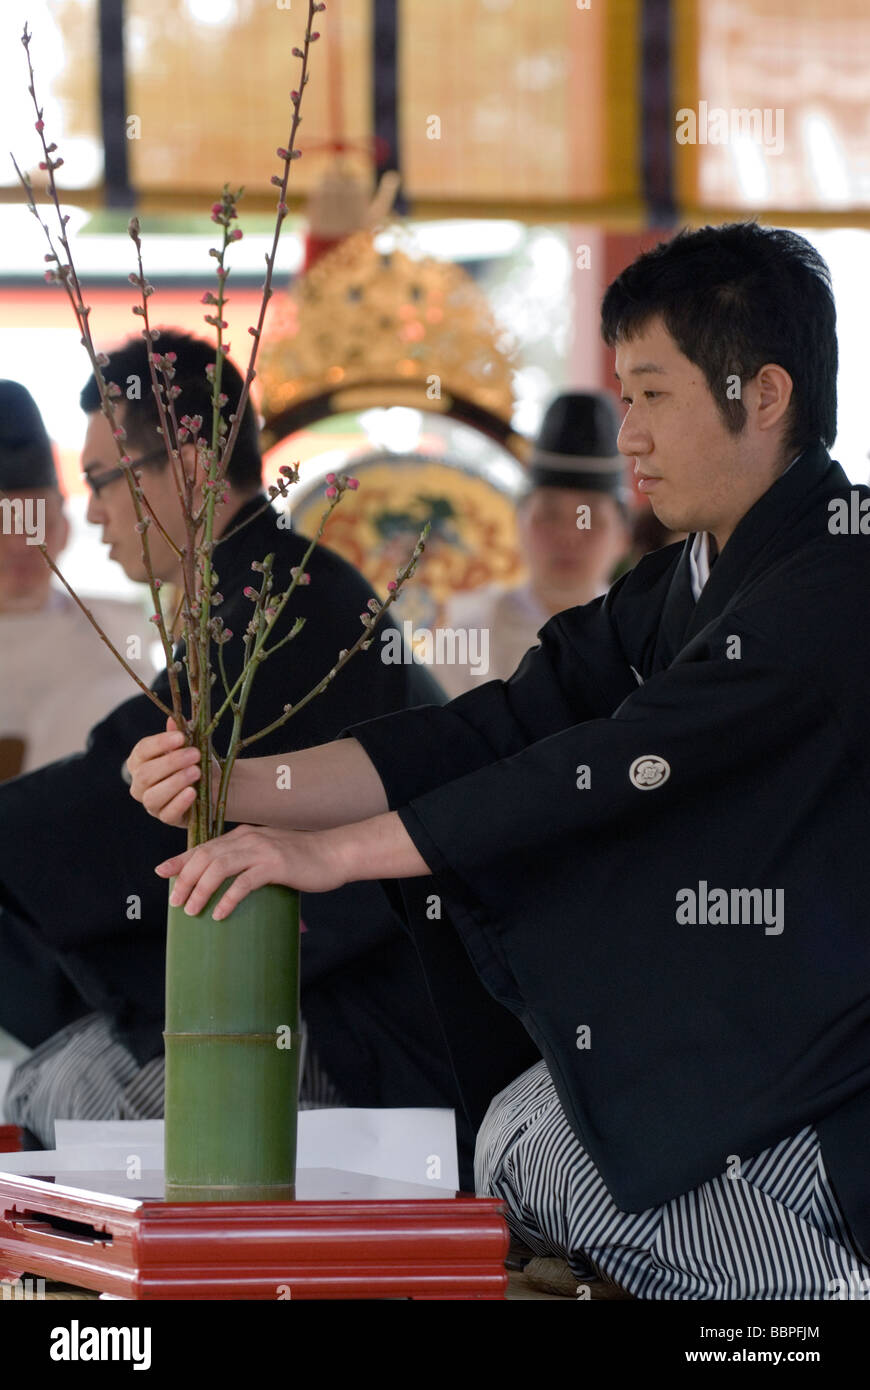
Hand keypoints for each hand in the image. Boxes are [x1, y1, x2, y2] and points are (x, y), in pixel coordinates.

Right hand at [127, 717, 202, 825]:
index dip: (160, 743)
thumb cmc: (197, 761)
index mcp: (140, 761)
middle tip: (195, 754)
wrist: (216, 784)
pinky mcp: (166, 818)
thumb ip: (181, 734)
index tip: (181, 737)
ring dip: (176, 782)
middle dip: (171, 763)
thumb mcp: (191, 745)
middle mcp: (140, 784)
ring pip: (153, 796)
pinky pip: (168, 814)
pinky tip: (193, 792)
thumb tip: (174, 720)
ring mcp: (151, 804)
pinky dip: (180, 802)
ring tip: (197, 771)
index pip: (142, 751)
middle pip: (146, 774)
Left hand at [154, 823, 348, 918]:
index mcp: (243, 835)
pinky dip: (228, 898)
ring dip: (201, 890)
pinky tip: (220, 913)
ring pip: (219, 867)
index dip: (181, 859)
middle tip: (176, 902)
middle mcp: (248, 838)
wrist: (334, 854)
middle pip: (206, 856)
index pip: (204, 846)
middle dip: (186, 879)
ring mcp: (262, 850)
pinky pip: (244, 882)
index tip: (162, 873)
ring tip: (192, 911)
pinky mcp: (275, 865)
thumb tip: (225, 882)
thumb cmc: (302, 859)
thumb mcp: (268, 854)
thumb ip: (247, 860)